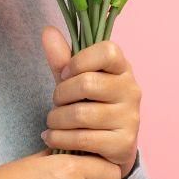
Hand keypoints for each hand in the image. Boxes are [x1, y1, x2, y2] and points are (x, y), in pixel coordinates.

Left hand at [39, 28, 140, 178]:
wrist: (106, 149)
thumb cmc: (89, 106)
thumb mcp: (75, 81)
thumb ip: (62, 58)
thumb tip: (47, 30)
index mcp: (122, 68)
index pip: (107, 51)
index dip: (79, 61)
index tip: (65, 74)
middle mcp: (131, 90)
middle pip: (87, 83)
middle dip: (60, 95)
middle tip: (55, 103)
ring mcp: (130, 118)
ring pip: (81, 114)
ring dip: (56, 120)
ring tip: (52, 122)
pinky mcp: (124, 144)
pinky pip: (82, 138)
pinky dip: (58, 138)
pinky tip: (52, 138)